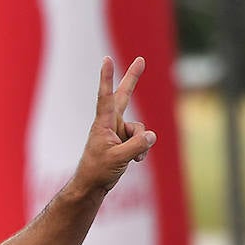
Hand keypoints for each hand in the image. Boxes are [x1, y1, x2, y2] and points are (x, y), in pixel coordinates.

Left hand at [74, 57, 156, 193]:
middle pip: (124, 96)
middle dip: (133, 78)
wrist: (92, 184)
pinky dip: (142, 150)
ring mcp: (118, 131)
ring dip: (140, 143)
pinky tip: (135, 161)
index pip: (106, 96)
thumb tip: (151, 136)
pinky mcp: (124, 140)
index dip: (107, 78)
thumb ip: (137, 146)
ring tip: (131, 157)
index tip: (107, 59)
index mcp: (103, 123)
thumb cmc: (98, 170)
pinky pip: (141, 140)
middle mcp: (111, 123)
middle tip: (140, 59)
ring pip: (140, 129)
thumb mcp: (119, 158)